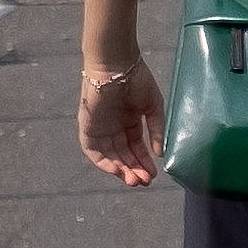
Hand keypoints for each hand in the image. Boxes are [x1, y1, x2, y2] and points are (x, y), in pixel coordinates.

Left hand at [75, 50, 164, 188]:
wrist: (117, 65)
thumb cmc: (137, 80)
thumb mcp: (153, 107)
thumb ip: (156, 129)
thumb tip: (159, 153)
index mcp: (129, 121)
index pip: (136, 148)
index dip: (144, 162)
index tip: (154, 175)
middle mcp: (114, 128)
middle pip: (123, 155)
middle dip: (133, 169)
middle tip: (144, 182)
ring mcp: (100, 128)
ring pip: (109, 156)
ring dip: (121, 169)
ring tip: (134, 180)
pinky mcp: (87, 127)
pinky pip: (93, 151)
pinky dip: (104, 162)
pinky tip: (117, 170)